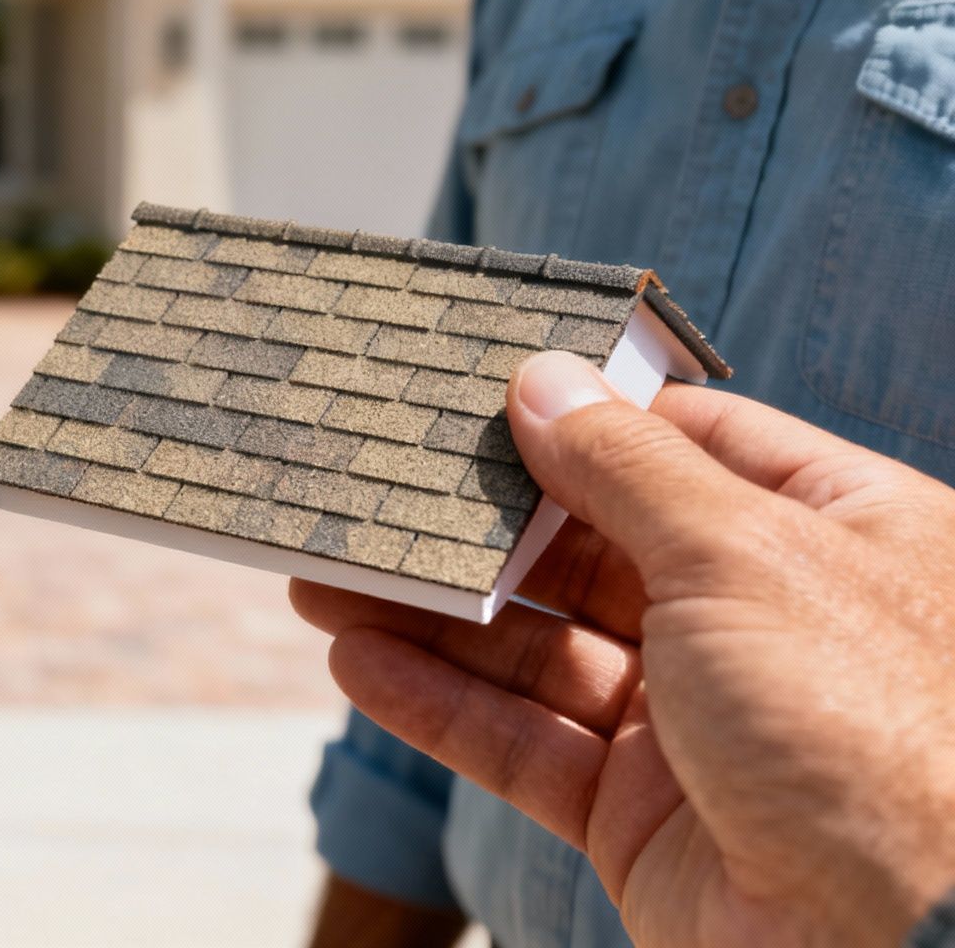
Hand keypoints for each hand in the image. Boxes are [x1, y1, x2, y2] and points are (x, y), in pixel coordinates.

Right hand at [290, 351, 954, 946]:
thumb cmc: (872, 727)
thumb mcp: (743, 553)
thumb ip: (625, 467)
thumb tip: (543, 380)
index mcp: (833, 533)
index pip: (691, 445)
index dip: (585, 416)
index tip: (477, 390)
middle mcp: (765, 622)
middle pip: (592, 550)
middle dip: (476, 525)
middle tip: (370, 491)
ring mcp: (699, 724)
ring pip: (539, 651)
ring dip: (431, 616)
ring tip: (324, 578)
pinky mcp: (640, 815)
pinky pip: (523, 744)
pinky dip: (438, 705)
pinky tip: (359, 663)